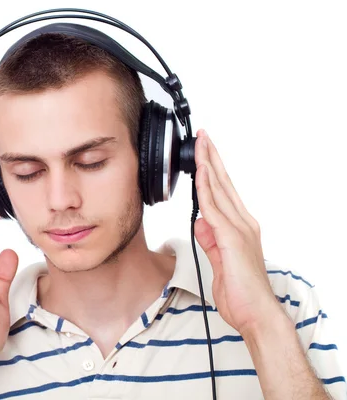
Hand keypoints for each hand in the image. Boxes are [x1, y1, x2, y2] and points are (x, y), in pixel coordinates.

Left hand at [193, 129, 283, 336]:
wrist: (256, 313)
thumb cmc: (241, 292)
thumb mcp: (220, 261)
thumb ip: (211, 241)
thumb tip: (202, 222)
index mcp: (239, 228)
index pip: (224, 192)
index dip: (213, 170)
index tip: (204, 152)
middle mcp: (242, 224)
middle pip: (224, 183)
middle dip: (212, 158)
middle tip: (202, 136)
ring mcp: (238, 230)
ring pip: (220, 190)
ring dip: (208, 166)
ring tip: (200, 145)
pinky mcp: (231, 240)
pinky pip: (215, 209)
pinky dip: (207, 190)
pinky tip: (200, 175)